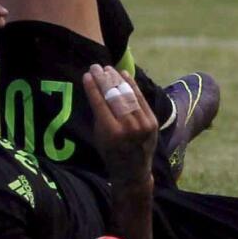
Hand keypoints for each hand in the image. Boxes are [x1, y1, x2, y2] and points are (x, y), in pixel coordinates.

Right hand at [82, 64, 157, 184]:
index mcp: (110, 132)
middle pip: (114, 96)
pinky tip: (124, 75)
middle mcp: (128, 127)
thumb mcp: (98, 136)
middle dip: (103, 79)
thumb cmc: (110, 153)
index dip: (92, 87)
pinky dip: (132, 85)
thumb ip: (99, 114)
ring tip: (108, 69)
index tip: (86, 75)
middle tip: (95, 67)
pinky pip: (141, 99)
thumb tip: (95, 88)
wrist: (133, 171)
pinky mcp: (152, 121)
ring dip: (117, 79)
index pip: (100, 103)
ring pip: (128, 95)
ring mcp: (142, 124)